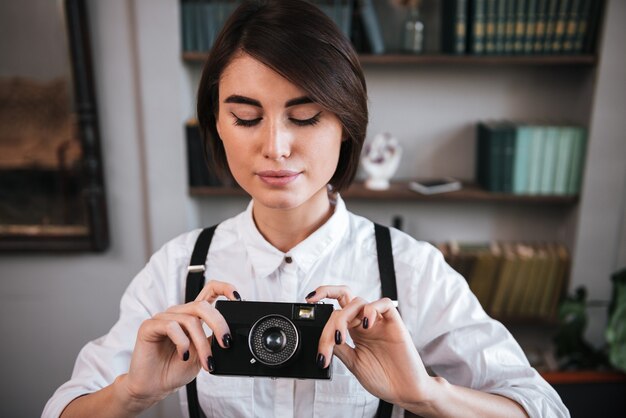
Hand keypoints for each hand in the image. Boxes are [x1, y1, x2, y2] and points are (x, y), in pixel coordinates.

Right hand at [121, 280, 240, 404]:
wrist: (155, 386)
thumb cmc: (177, 368)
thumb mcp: (205, 354)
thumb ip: (215, 340)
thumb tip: (232, 334)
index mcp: (193, 315)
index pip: (210, 291)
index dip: (225, 288)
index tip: (238, 298)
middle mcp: (178, 313)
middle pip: (202, 305)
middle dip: (218, 324)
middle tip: (226, 342)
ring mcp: (163, 318)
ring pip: (190, 320)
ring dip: (202, 343)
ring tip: (207, 361)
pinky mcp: (149, 326)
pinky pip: (171, 326)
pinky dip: (182, 342)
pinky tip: (184, 355)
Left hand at [308, 287, 435, 407]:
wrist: (404, 391)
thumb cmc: (382, 378)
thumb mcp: (353, 363)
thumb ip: (339, 348)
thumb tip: (324, 337)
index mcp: (353, 330)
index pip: (336, 307)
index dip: (322, 298)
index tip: (308, 302)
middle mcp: (364, 322)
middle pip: (344, 296)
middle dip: (327, 298)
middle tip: (316, 312)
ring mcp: (379, 321)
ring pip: (358, 301)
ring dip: (343, 318)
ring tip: (340, 338)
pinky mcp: (394, 323)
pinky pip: (383, 304)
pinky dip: (371, 310)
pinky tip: (365, 325)